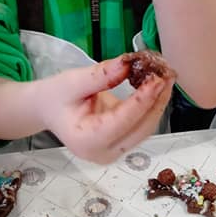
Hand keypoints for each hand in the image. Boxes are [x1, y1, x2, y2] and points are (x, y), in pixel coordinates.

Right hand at [40, 55, 174, 163]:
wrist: (47, 109)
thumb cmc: (55, 96)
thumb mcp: (72, 81)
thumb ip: (101, 75)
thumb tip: (128, 63)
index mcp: (86, 140)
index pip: (122, 121)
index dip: (143, 99)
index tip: (157, 77)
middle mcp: (103, 153)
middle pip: (141, 128)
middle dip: (157, 100)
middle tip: (167, 72)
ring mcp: (114, 152)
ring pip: (146, 128)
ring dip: (158, 102)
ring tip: (166, 75)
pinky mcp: (122, 144)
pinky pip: (142, 126)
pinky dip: (151, 105)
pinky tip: (157, 85)